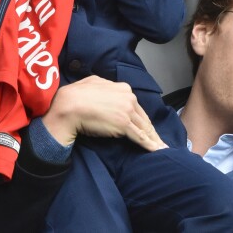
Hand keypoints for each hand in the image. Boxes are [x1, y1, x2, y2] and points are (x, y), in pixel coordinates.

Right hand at [41, 76, 167, 150]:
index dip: (141, 118)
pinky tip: (156, 150)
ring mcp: (128, 111)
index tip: (146, 127)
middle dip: (151, 130)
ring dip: (154, 139)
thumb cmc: (78, 94)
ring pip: (144, 127)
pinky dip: (149, 144)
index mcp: (123, 88)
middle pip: (143, 117)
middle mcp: (129, 98)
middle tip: (159, 141)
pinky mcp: (124, 125)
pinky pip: (139, 136)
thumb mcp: (95, 83)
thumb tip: (106, 90)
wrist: (71, 104)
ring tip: (161, 148)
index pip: (136, 107)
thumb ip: (105, 87)